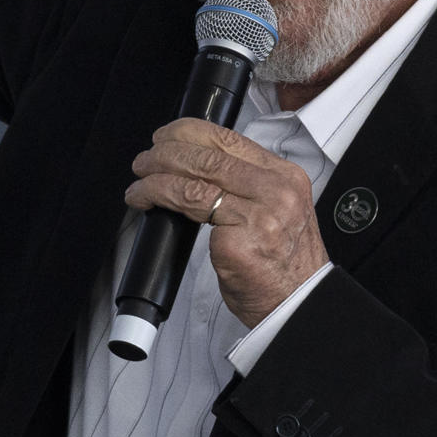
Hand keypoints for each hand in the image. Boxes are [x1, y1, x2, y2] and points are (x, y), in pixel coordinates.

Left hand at [126, 118, 328, 326]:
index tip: (168, 136)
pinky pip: (188, 206)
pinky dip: (157, 197)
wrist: (297, 305)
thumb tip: (196, 167)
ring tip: (140, 179)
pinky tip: (145, 200)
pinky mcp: (237, 240)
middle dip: (166, 151)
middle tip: (146, 159)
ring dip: (156, 174)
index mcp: (285, 177)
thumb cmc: (281, 265)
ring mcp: (259, 215)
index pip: (230, 139)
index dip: (190, 132)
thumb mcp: (275, 212)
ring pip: (194, 177)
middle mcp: (276, 190)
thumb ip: (246, 186)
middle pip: (209, 155)